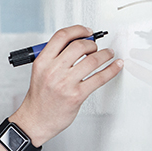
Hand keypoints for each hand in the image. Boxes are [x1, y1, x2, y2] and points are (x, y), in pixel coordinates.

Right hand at [12, 25, 122, 144]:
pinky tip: (116, 66)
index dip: (78, 30)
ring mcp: (65, 83)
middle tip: (95, 47)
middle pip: (79, 46)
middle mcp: (53, 71)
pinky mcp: (77, 95)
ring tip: (108, 54)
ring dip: (105, 54)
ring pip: (92, 60)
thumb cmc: (39, 98)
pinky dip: (111, 70)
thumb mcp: (40, 72)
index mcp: (42, 62)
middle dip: (92, 44)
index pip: (62, 37)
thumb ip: (55, 57)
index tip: (86, 32)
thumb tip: (77, 44)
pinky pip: (99, 78)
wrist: (35, 120)